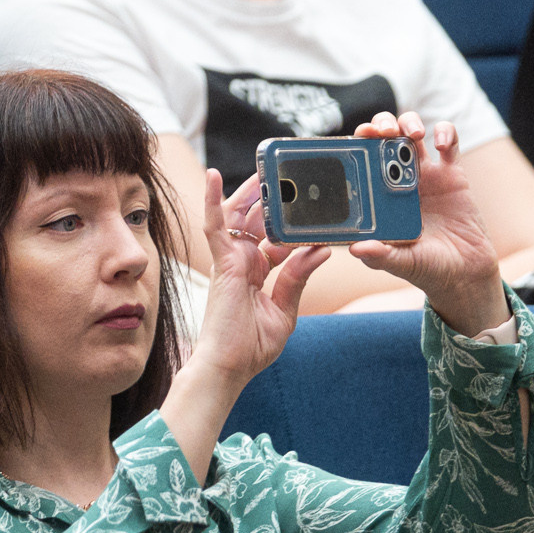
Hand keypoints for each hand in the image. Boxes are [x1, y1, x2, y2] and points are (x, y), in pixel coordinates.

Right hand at [187, 169, 328, 386]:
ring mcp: (232, 260)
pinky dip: (213, 200)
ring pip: (240, 216)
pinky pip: (215, 226)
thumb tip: (320, 249)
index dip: (294, 223)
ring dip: (250, 191)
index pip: (278, 239)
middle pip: (259, 221)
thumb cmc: (251, 348)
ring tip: (264, 164)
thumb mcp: (285, 312)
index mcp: (259, 274)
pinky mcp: (222, 263)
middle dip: (273, 198)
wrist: (229, 368)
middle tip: (289, 173)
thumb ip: (298, 279)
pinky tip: (215, 176)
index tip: (313, 206)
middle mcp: (245, 263)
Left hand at [349, 112, 509, 334]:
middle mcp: (398, 180)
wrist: (465, 274)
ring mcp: (426, 174)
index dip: (357, 143)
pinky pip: (450, 142)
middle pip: (384, 136)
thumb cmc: (427, 270)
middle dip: (381, 123)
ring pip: (412, 131)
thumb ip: (380, 257)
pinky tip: (442, 143)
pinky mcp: (453, 174)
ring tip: (413, 134)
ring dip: (409, 122)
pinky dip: (445, 132)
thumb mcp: (402, 264)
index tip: (358, 137)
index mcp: (379, 196)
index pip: (361, 159)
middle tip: (384, 131)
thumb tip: (355, 249)